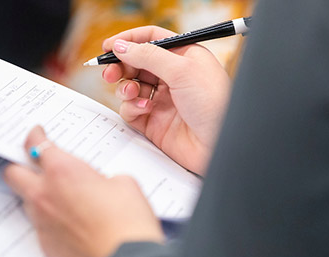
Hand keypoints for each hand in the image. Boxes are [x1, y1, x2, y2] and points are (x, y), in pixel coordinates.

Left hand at [3, 126, 163, 256]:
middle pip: (13, 173)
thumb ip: (103, 178)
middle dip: (20, 166)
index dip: (34, 136)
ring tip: (59, 199)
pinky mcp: (46, 246)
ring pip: (26, 202)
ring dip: (37, 196)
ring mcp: (42, 222)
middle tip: (33, 165)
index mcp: (63, 171)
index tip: (36, 134)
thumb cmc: (128, 222)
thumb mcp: (124, 183)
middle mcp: (45, 195)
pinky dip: (50, 222)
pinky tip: (70, 225)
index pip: (36, 145)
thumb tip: (101, 185)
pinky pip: (40, 227)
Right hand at [102, 26, 230, 173]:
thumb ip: (148, 55)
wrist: (220, 145)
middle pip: (136, 63)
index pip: (151, 39)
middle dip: (121, 66)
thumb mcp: (182, 70)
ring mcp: (162, 100)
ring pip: (130, 87)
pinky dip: (132, 107)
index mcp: (184, 57)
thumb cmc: (214, 104)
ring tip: (132, 92)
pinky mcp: (154, 122)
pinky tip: (144, 109)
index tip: (109, 46)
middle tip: (109, 72)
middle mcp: (173, 77)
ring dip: (125, 88)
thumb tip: (121, 46)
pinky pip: (131, 110)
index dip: (130, 40)